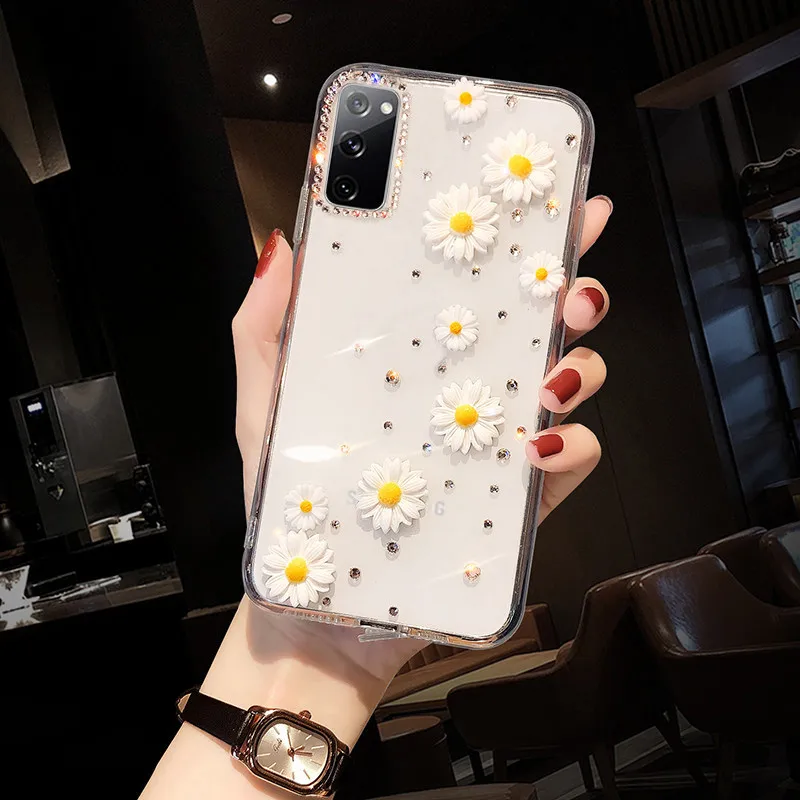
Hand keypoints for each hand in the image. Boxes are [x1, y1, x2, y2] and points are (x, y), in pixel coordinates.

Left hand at [232, 196, 612, 683]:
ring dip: (581, 364)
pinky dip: (573, 445)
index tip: (547, 206)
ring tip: (555, 369)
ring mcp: (496, 448)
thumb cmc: (289, 505)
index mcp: (417, 364)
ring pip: (570, 385)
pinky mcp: (517, 505)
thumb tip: (280, 246)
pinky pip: (572, 462)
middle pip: (540, 327)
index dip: (517, 245)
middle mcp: (466, 396)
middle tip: (571, 283)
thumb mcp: (265, 405)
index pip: (475, 290)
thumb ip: (263, 329)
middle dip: (573, 291)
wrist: (313, 608)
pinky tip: (537, 444)